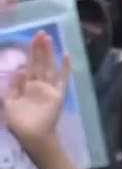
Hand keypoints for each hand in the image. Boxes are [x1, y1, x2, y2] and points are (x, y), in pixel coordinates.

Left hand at [3, 32, 69, 149]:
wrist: (31, 135)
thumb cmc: (19, 121)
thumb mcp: (9, 102)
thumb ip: (13, 86)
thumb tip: (19, 70)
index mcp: (26, 85)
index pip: (29, 64)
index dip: (30, 52)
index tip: (32, 39)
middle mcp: (38, 84)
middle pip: (39, 62)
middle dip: (39, 48)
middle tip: (41, 33)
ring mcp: (49, 88)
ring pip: (49, 66)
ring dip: (49, 53)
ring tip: (49, 39)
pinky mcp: (58, 94)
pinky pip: (63, 79)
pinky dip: (65, 68)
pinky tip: (66, 55)